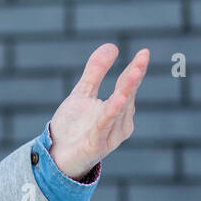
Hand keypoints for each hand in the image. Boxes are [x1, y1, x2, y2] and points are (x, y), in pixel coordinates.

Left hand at [48, 44, 149, 180]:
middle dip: (134, 78)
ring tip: (134, 73)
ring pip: (118, 110)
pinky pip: (105, 126)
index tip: (144, 52)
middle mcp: (120, 122)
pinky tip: (118, 99)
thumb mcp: (82, 93)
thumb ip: (95, 72)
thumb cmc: (73, 126)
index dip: (136, 69)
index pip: (128, 85)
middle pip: (127, 95)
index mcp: (118, 109)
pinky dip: (111, 113)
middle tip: (142, 60)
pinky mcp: (97, 144)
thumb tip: (113, 46)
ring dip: (126, 92)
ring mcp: (110, 134)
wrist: (56, 155)